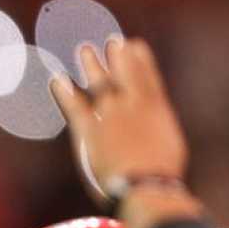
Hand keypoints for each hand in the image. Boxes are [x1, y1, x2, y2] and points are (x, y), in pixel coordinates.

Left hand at [49, 37, 188, 210]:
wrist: (146, 186)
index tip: (136, 45)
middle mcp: (133, 104)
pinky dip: (64, 91)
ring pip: (99, 81)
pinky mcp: (89, 129)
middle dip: (118, 55)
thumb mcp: (171, 147)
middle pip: (124, 71)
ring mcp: (110, 114)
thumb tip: (155, 130)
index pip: (148, 75)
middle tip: (113, 41)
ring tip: (85, 49)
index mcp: (156, 108)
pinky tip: (56, 79)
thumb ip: (160, 131)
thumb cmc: (162, 176)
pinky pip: (74, 105)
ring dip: (91, 63)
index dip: (141, 59)